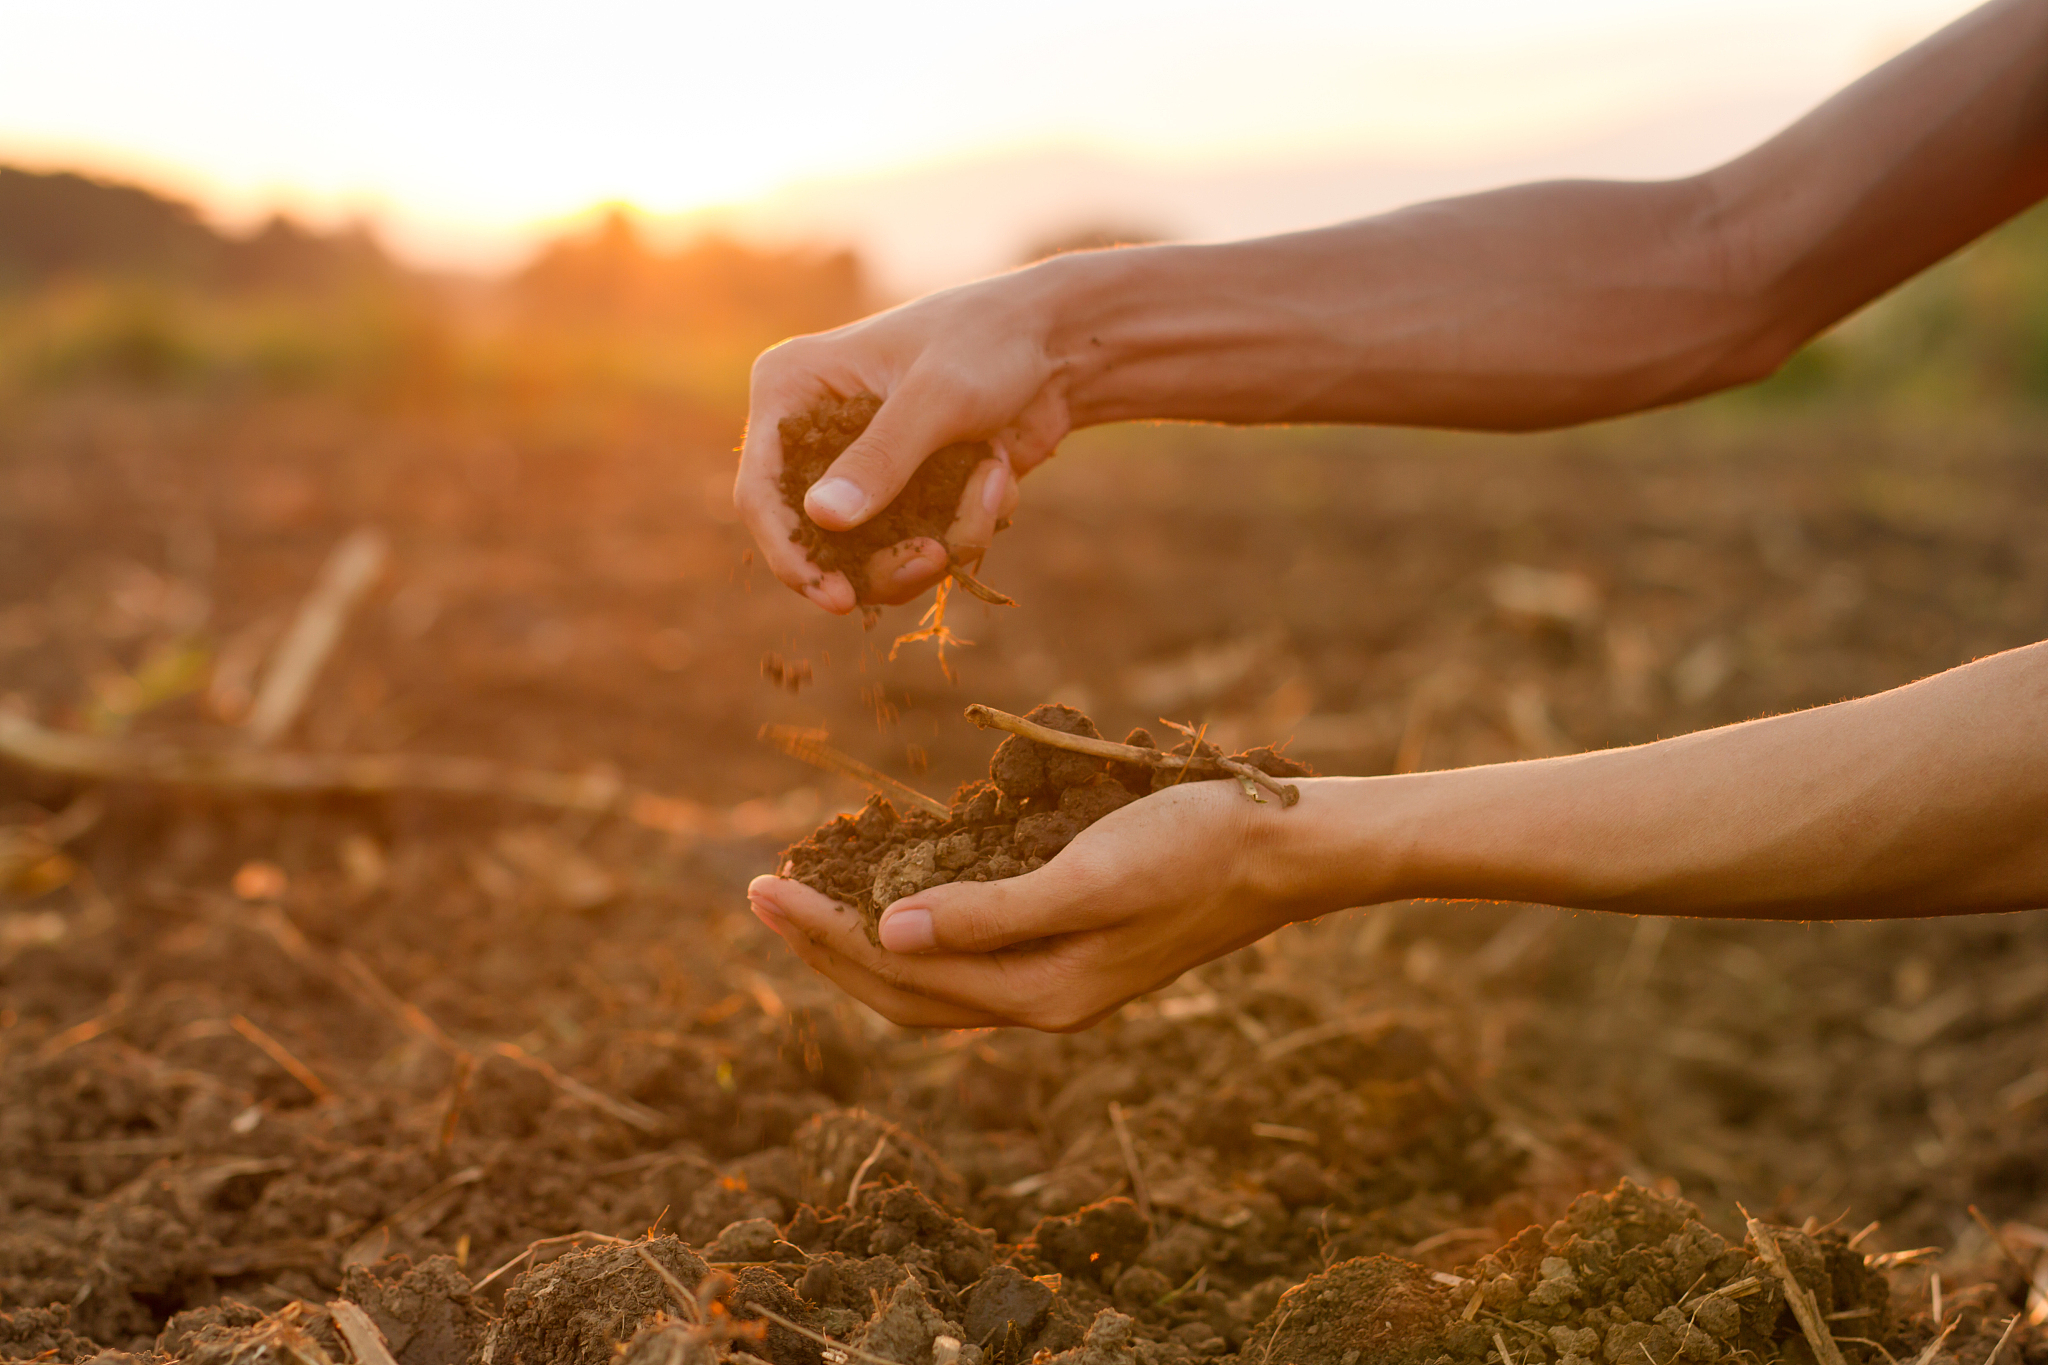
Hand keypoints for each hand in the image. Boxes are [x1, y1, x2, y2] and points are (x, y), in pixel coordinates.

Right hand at [733, 270, 1073, 612]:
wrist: (1056, 342)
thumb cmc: (989, 340)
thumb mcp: (937, 396)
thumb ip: (882, 459)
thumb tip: (822, 519)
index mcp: (791, 390)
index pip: (762, 493)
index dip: (791, 555)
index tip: (835, 599)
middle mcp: (814, 434)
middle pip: (818, 541)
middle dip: (883, 563)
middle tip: (936, 559)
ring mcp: (861, 468)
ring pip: (874, 555)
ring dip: (942, 539)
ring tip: (992, 486)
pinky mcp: (906, 493)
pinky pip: (921, 545)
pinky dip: (966, 524)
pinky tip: (997, 472)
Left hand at [745, 780, 1336, 1030]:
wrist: (1286, 850)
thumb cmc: (1195, 848)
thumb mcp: (1090, 876)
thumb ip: (991, 914)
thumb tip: (888, 935)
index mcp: (1041, 994)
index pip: (899, 975)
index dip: (824, 934)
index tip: (764, 885)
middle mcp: (1043, 1001)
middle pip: (904, 992)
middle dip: (826, 945)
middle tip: (760, 889)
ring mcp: (1060, 978)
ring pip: (934, 978)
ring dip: (864, 940)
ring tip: (810, 894)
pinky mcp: (1075, 947)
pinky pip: (972, 954)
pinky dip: (919, 927)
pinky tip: (900, 887)